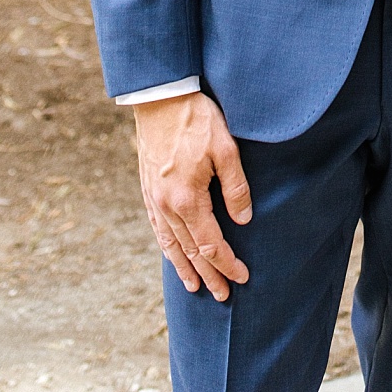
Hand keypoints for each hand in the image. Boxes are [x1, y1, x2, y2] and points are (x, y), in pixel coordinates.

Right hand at [130, 92, 252, 300]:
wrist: (159, 95)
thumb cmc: (196, 118)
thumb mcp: (225, 149)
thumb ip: (236, 188)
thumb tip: (243, 220)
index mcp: (187, 198)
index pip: (210, 244)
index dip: (227, 263)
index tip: (243, 276)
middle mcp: (167, 203)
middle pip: (190, 249)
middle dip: (208, 274)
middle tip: (223, 295)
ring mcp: (154, 196)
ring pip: (170, 242)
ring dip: (183, 266)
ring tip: (193, 286)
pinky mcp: (148, 186)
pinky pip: (156, 225)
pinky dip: (166, 244)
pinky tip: (171, 251)